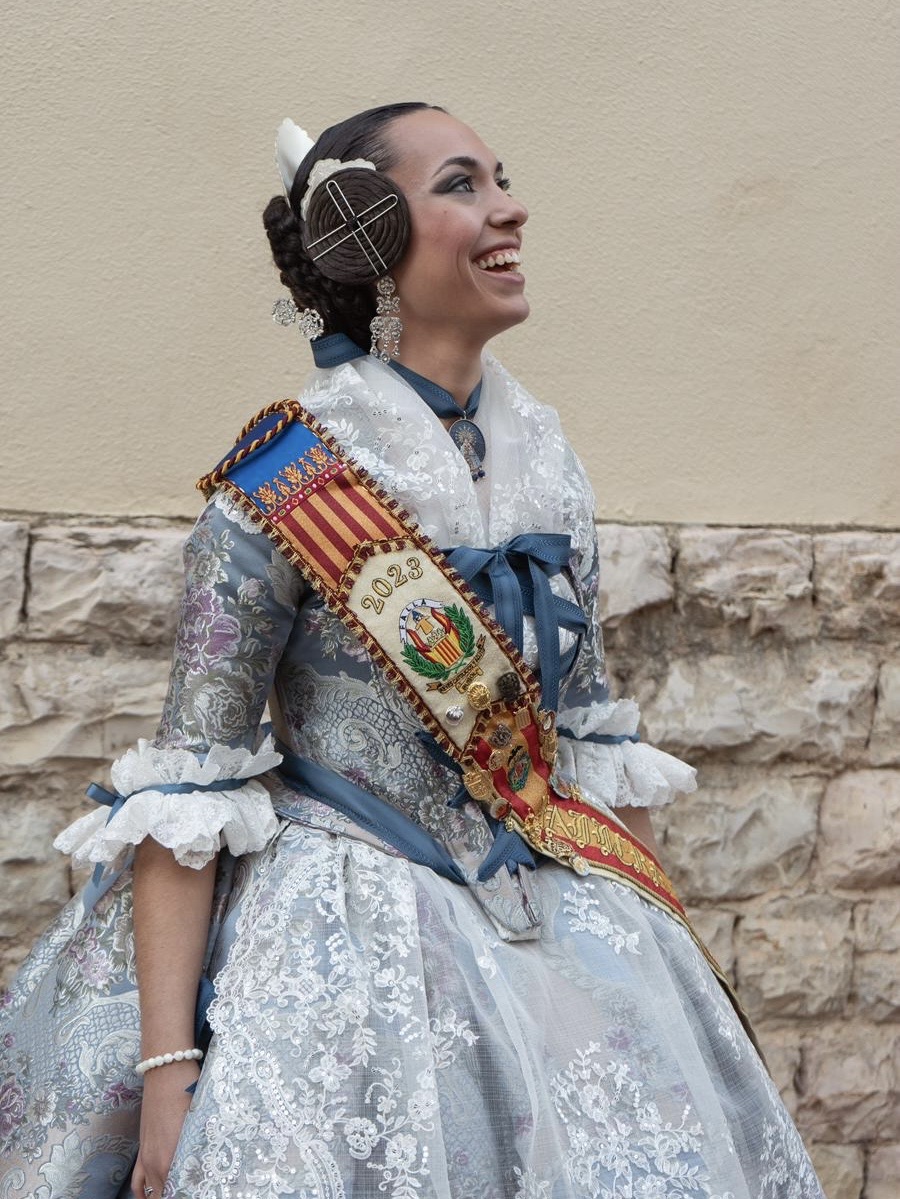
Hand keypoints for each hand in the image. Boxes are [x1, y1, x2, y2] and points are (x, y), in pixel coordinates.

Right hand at [131, 1059, 199, 1197]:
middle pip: (165, 1194)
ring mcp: (146, 1156)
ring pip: (151, 1192)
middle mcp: (156, 1163)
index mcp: (172, 1159)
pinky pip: (137, 1181)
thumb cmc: (188, 1091)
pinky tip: (150, 1196)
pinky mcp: (142, 1148)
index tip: (202, 1189)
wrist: (165, 1069)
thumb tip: (208, 1167)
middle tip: (192, 1189)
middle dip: (178, 1193)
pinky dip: (143, 1193)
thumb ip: (201, 1151)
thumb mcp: (201, 1121)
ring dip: (162, 1195)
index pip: (180, 1190)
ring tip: (175, 1193)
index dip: (190, 1191)